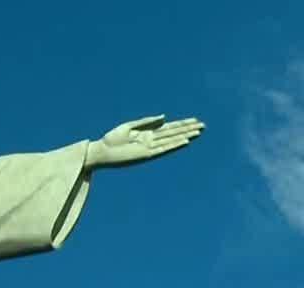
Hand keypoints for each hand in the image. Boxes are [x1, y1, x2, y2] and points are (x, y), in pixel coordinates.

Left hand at [87, 115, 203, 168]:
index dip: (182, 124)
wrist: (101, 151)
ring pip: (172, 140)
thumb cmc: (111, 139)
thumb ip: (147, 122)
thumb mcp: (129, 126)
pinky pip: (163, 149)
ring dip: (185, 136)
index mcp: (147, 133)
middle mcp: (151, 140)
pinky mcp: (146, 154)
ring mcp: (150, 148)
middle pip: (173, 133)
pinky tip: (185, 141)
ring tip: (198, 132)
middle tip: (203, 125)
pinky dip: (174, 145)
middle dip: (187, 129)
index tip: (194, 120)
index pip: (169, 127)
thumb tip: (165, 117)